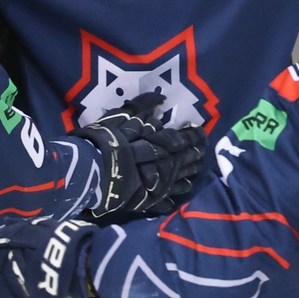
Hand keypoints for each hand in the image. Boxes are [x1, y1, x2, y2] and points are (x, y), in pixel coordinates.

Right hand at [72, 90, 206, 221]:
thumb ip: (143, 105)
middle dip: (196, 153)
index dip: (194, 135)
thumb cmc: (109, 141)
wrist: (95, 172)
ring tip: (197, 169)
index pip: (185, 138)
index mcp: (165, 144)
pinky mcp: (152, 200)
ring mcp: (162, 184)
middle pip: (187, 159)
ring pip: (182, 178)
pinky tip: (180, 194)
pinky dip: (175, 194)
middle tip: (203, 150)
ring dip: (190, 172)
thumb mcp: (123, 116)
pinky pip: (168, 198)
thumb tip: (161, 97)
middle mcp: (168, 164)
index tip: (200, 131)